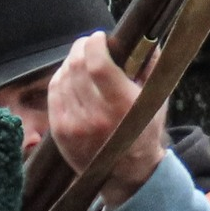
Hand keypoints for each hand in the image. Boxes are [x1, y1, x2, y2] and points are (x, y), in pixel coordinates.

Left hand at [47, 32, 167, 209]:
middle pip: (77, 66)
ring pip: (63, 76)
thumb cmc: (143, 131)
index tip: (100, 37)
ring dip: (71, 62)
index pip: (97, 63)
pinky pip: (54, 92)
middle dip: (82, 48)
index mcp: (121, 107)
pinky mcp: (60, 132)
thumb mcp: (155, 100)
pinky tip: (71, 77)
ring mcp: (74, 126)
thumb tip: (146, 36)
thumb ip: (152, 67)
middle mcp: (95, 117)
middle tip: (89, 44)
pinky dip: (61, 78)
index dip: (95, 43)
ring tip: (82, 61)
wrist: (126, 174)